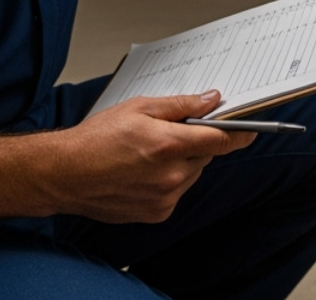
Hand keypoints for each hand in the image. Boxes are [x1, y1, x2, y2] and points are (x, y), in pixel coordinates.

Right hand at [47, 89, 255, 223]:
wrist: (64, 175)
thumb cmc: (95, 139)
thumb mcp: (139, 108)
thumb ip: (181, 105)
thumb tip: (211, 101)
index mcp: (168, 146)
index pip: (219, 140)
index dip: (239, 133)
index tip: (251, 129)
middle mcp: (170, 176)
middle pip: (205, 156)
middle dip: (196, 142)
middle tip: (172, 133)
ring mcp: (164, 198)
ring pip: (192, 174)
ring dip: (183, 162)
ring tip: (150, 152)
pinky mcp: (157, 213)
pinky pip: (177, 191)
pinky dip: (170, 180)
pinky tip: (144, 171)